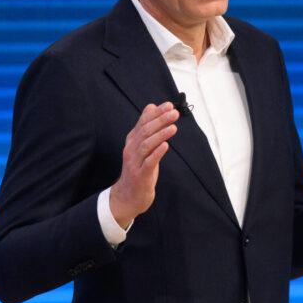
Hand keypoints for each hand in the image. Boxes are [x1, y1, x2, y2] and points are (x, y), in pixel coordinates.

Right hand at [109, 102, 178, 228]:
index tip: (170, 105)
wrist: (127, 196)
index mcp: (132, 141)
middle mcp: (131, 150)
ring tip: (173, 127)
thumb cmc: (138, 168)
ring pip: (146, 145)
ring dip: (160, 135)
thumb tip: (151, 106)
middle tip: (174, 113)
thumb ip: (146, 127)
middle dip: (160, 121)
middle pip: (145, 131)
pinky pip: (148, 163)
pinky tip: (165, 146)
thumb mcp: (142, 146)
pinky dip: (156, 153)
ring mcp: (135, 163)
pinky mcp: (140, 176)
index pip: (143, 122)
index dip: (156, 113)